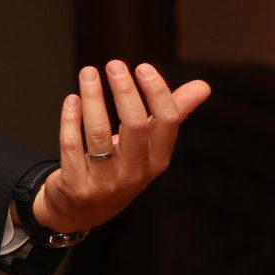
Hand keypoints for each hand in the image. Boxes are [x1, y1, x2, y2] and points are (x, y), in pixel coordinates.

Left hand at [31, 61, 210, 233]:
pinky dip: (70, 119)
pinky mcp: (76, 185)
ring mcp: (105, 181)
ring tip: (88, 73)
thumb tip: (204, 86)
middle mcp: (135, 172)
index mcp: (157, 160)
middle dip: (125, 92)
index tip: (143, 67)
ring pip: (98, 133)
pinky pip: (72, 146)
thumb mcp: (146, 147)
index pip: (166, 123)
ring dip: (93, 98)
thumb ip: (172, 115)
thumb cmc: (118, 167)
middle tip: (114, 64)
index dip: (157, 93)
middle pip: (135, 126)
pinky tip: (71, 99)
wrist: (81, 210)